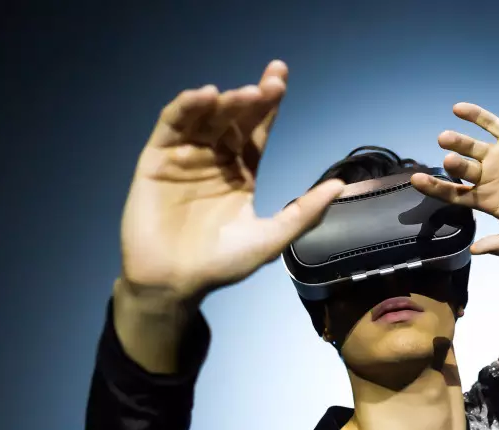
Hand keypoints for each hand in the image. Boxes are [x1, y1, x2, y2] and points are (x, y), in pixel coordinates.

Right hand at [120, 60, 343, 303]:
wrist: (173, 282)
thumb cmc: (221, 264)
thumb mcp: (271, 238)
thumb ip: (304, 212)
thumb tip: (341, 185)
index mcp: (241, 173)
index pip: (257, 130)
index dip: (269, 105)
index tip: (280, 78)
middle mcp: (214, 159)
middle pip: (234, 118)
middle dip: (252, 97)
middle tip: (271, 83)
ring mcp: (185, 157)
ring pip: (206, 118)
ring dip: (224, 102)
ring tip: (244, 95)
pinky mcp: (157, 160)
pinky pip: (171, 126)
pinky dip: (186, 108)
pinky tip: (204, 97)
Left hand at [411, 103, 498, 255]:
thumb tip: (474, 251)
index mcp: (486, 201)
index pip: (453, 195)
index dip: (435, 188)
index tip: (417, 180)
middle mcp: (488, 178)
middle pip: (460, 169)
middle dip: (452, 164)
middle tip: (449, 161)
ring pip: (471, 146)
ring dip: (457, 140)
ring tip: (445, 138)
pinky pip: (491, 124)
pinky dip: (475, 116)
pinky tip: (459, 109)